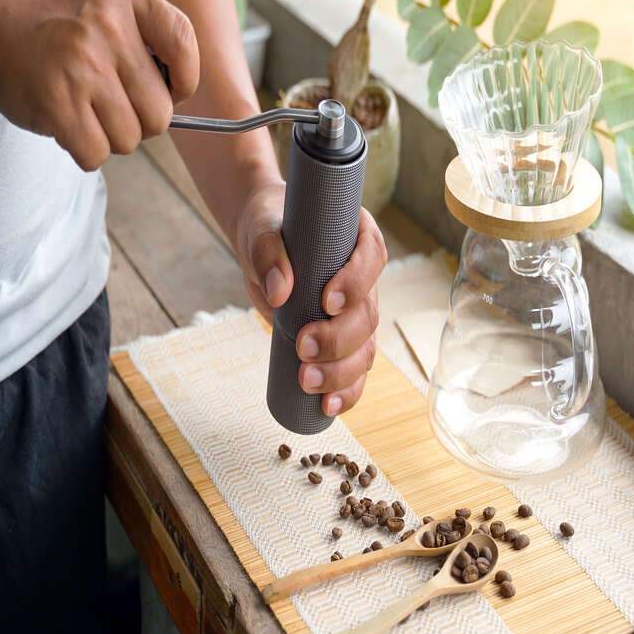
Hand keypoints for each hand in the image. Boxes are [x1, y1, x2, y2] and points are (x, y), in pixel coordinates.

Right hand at [0, 0, 198, 169]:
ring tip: (85, 109)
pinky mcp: (57, 104)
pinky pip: (96, 153)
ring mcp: (82, 68)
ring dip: (110, 136)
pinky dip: (85, 151)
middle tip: (114, 106)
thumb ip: (146, 31)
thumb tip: (177, 94)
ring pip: (129, 139)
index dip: (185, 81)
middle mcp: (109, 30)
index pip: (183, 44)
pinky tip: (68, 124)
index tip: (171, 91)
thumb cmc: (50, 11)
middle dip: (142, 121)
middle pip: (159, 113)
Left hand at [236, 181, 387, 416]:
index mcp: (356, 239)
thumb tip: (279, 290)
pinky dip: (345, 391)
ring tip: (306, 380)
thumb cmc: (269, 228)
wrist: (264, 245)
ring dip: (340, 371)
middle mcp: (364, 280)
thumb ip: (267, 252)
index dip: (357, 282)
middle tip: (303, 347)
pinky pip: (354, 370)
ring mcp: (355, 313)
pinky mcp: (340, 340)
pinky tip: (328, 406)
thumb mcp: (261, 231)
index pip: (372, 257)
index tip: (327, 301)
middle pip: (369, 314)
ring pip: (365, 349)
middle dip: (339, 338)